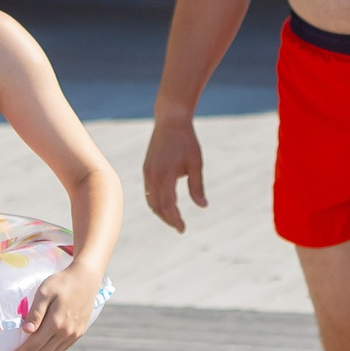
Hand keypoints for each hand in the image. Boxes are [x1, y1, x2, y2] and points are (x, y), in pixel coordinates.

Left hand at [4, 265, 102, 350]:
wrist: (86, 278)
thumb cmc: (62, 282)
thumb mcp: (44, 292)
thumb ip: (35, 313)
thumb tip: (26, 331)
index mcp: (56, 323)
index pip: (33, 346)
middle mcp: (66, 332)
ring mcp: (74, 334)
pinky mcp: (79, 332)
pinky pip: (61, 348)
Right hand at [142, 115, 206, 232]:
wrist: (170, 121)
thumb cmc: (186, 141)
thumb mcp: (196, 164)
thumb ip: (197, 186)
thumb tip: (203, 206)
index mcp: (165, 176)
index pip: (168, 206)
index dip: (175, 220)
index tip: (183, 229)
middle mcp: (152, 176)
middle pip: (157, 207)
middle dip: (168, 219)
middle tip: (180, 226)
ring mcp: (147, 172)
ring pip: (150, 200)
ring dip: (160, 212)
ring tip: (173, 217)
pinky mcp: (146, 168)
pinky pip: (148, 191)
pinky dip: (155, 201)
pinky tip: (165, 204)